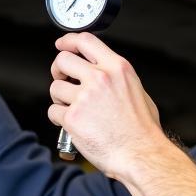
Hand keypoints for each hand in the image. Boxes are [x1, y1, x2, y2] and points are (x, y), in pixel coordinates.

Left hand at [48, 33, 164, 180]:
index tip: (62, 44)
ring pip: (55, 88)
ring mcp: (85, 98)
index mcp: (117, 68)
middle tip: (62, 80)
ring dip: (60, 99)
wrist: (141, 155)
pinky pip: (53, 112)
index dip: (69, 41)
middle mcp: (100, 79)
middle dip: (58, 70)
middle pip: (63, 60)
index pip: (85, 41)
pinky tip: (73, 124)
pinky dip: (59, 119)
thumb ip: (117, 77)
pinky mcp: (73, 118)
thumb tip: (102, 73)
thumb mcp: (138, 90)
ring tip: (73, 109)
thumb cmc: (142, 130)